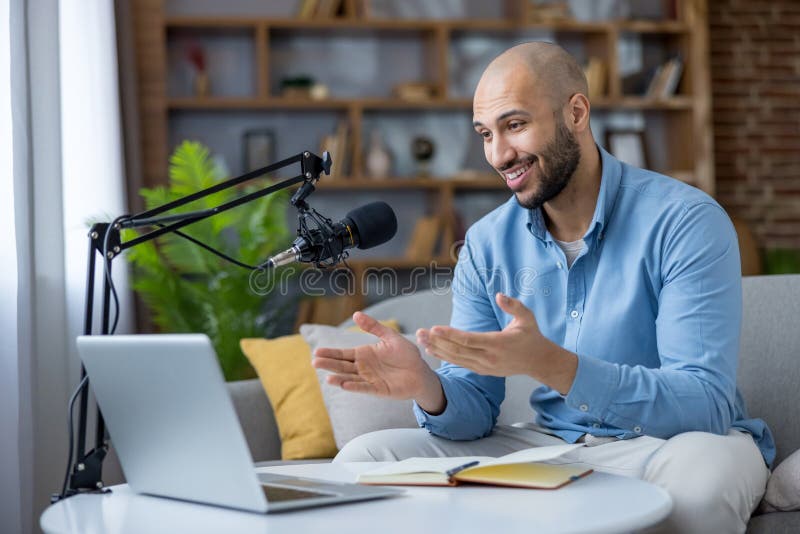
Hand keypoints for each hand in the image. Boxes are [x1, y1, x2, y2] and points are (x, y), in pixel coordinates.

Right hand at [312, 312, 442, 407]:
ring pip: (350, 378)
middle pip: (342, 366)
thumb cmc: (406, 354)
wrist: (420, 371)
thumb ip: (373, 326)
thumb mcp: (389, 337)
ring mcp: (369, 379)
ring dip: (339, 378)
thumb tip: (355, 314)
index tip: (316, 351)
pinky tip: (344, 385)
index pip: (343, 353)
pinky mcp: (378, 389)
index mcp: (364, 354)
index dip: (330, 353)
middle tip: (315, 362)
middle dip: (329, 364)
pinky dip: (354, 387)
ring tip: (327, 377)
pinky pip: (364, 388)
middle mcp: (363, 367)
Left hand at [417, 293, 576, 392]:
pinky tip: (432, 350)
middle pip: (457, 350)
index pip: (469, 339)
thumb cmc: (531, 335)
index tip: (434, 328)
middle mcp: (489, 357)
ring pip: (456, 358)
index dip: (450, 334)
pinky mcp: (482, 370)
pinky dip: (445, 357)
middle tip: (419, 333)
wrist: (538, 361)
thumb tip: (499, 295)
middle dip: (437, 341)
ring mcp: (485, 366)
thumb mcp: (527, 317)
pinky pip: (461, 363)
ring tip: (421, 340)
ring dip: (437, 349)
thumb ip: (513, 305)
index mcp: (498, 343)